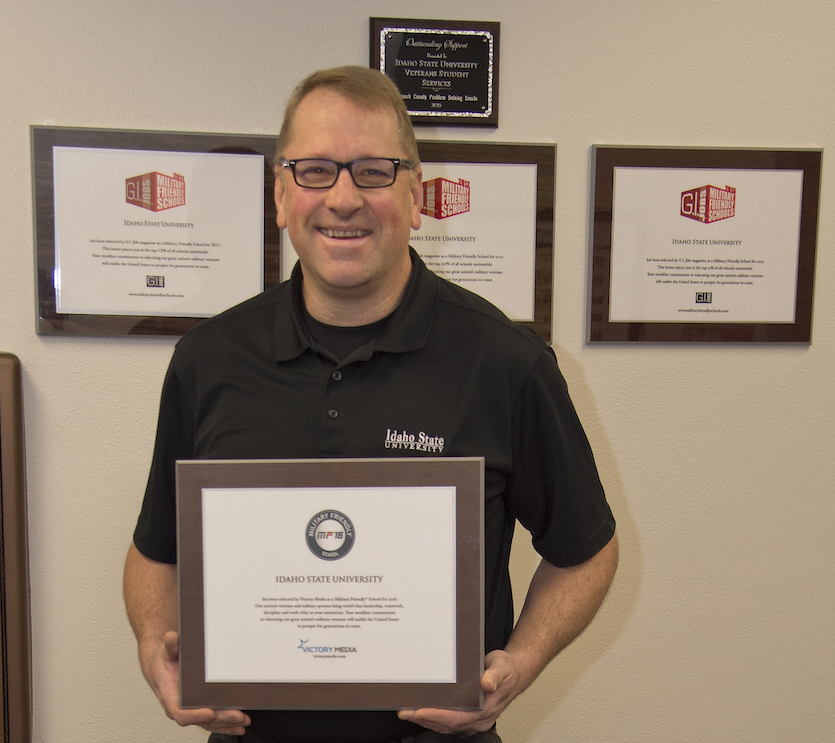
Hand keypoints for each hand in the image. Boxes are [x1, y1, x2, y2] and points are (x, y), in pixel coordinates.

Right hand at [142, 631, 250, 734]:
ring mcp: (189, 709)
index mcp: (169, 694)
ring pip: (208, 723)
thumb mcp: (165, 650)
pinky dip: (225, 724)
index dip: (195, 714)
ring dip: (226, 723)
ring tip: (243, 720)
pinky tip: (238, 724)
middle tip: (238, 715)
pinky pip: (211, 720)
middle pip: (200, 719)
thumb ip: (169, 646)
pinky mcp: (198, 708)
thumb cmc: (164, 660)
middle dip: (220, 719)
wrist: (161, 665)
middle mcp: (178, 706)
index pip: (180, 712)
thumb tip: (172, 638)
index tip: (211, 712)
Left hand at [397, 650, 520, 733]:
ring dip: (426, 720)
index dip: (437, 716)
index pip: (457, 718)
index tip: (419, 711)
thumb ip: (495, 676)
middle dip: (424, 719)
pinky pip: (449, 722)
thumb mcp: (502, 667)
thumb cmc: (507, 670)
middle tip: (405, 711)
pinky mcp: (470, 716)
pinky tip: (423, 712)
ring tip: (408, 712)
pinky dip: (434, 718)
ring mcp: (474, 719)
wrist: (515, 673)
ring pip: (446, 726)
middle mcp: (479, 719)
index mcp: (486, 709)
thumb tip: (487, 684)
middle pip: (447, 725)